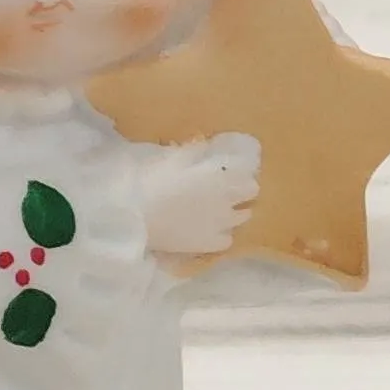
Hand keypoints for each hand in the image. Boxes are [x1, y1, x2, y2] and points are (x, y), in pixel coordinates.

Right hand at [141, 133, 260, 258]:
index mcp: (218, 175)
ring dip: (237, 211)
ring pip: (244, 216)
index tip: (230, 171)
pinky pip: (228, 240)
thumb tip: (204, 144)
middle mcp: (228, 199)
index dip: (240, 172)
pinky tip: (211, 232)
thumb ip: (191, 152)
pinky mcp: (211, 244)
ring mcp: (223, 224)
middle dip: (243, 190)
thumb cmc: (151, 184)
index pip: (247, 173)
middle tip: (228, 189)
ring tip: (221, 211)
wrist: (137, 219)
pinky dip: (223, 235)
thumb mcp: (170, 161)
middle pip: (251, 193)